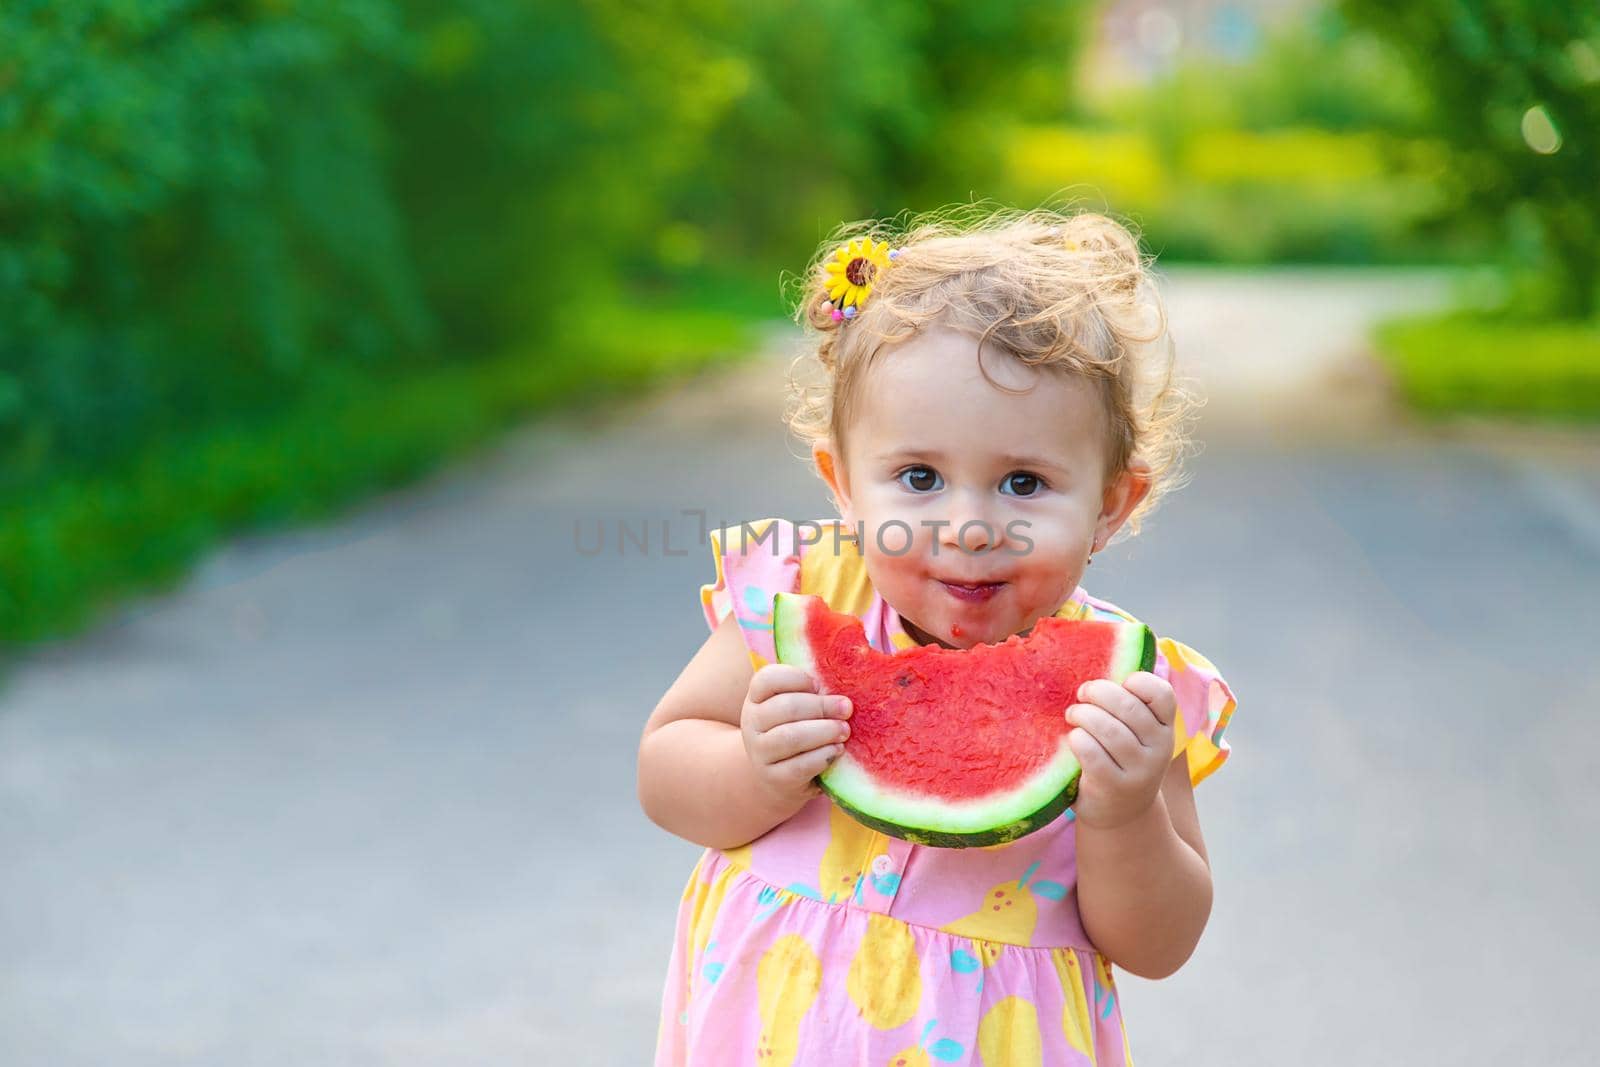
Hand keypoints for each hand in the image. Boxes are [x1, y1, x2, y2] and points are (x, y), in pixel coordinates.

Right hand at [741, 664, 852, 808]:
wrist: (778, 776)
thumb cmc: (795, 730)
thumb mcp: (795, 708)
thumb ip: (811, 693)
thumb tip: (841, 683)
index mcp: (756, 698)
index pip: (767, 679)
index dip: (796, 678)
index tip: (819, 685)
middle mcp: (752, 723)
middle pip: (785, 707)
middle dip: (821, 706)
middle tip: (846, 709)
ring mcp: (760, 752)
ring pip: (791, 736)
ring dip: (824, 731)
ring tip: (844, 731)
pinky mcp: (774, 777)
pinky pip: (799, 765)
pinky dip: (822, 756)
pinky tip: (837, 750)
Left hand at [1065, 672, 1175, 829]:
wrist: (1121, 814)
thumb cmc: (1121, 760)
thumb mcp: (1136, 735)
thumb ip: (1129, 706)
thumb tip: (1097, 656)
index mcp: (1166, 728)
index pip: (1162, 694)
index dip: (1138, 681)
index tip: (1119, 685)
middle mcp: (1159, 748)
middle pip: (1128, 707)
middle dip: (1097, 693)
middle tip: (1082, 695)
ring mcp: (1139, 770)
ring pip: (1108, 729)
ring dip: (1082, 715)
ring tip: (1073, 715)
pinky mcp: (1115, 787)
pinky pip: (1092, 752)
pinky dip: (1077, 740)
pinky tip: (1072, 740)